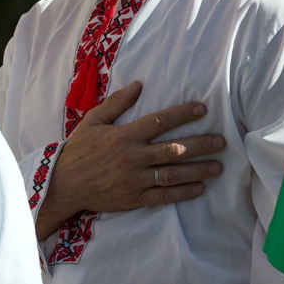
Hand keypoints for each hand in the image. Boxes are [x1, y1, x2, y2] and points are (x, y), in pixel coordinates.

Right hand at [40, 82, 222, 230]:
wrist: (62, 185)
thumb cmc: (77, 151)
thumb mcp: (92, 122)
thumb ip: (116, 103)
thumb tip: (138, 85)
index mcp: (123, 136)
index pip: (159, 121)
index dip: (183, 114)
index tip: (203, 109)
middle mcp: (131, 157)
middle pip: (173, 149)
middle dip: (201, 145)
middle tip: (221, 142)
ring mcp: (133, 179)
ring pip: (172, 173)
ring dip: (198, 170)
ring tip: (217, 167)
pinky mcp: (132, 198)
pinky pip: (163, 196)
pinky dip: (182, 193)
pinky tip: (199, 188)